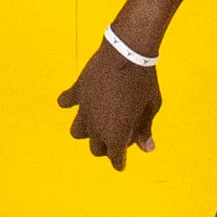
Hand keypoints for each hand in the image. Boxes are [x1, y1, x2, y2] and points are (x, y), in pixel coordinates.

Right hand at [58, 39, 160, 170]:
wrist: (127, 53)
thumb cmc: (144, 82)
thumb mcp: (151, 108)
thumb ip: (145, 129)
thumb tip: (147, 148)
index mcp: (116, 134)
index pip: (115, 158)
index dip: (119, 162)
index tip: (120, 164)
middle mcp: (96, 126)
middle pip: (96, 148)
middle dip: (106, 147)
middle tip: (118, 136)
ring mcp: (84, 108)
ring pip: (77, 132)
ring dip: (87, 131)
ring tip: (98, 123)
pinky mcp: (78, 91)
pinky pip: (66, 102)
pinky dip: (69, 103)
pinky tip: (79, 102)